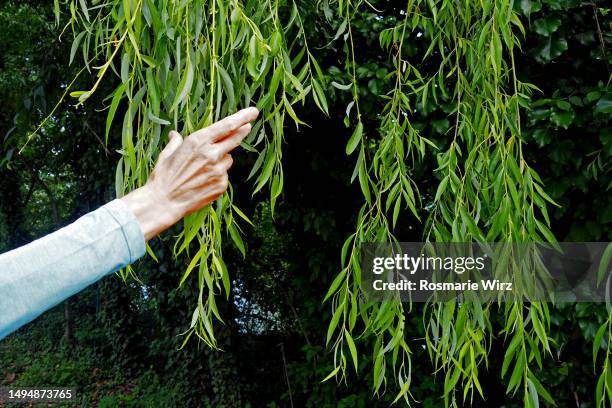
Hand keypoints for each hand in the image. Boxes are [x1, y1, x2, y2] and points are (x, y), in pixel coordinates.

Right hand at [121, 107, 258, 239]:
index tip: (253, 112)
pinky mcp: (221, 185)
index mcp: (198, 141)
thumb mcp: (167, 154)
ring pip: (228, 159)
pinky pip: (224, 175)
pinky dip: (217, 176)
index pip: (227, 125)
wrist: (164, 202)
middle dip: (243, 131)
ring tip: (202, 169)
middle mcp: (211, 154)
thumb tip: (175, 134)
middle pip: (235, 139)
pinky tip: (203, 181)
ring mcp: (219, 170)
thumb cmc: (163, 177)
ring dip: (221, 159)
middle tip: (248, 126)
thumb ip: (176, 142)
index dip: (242, 117)